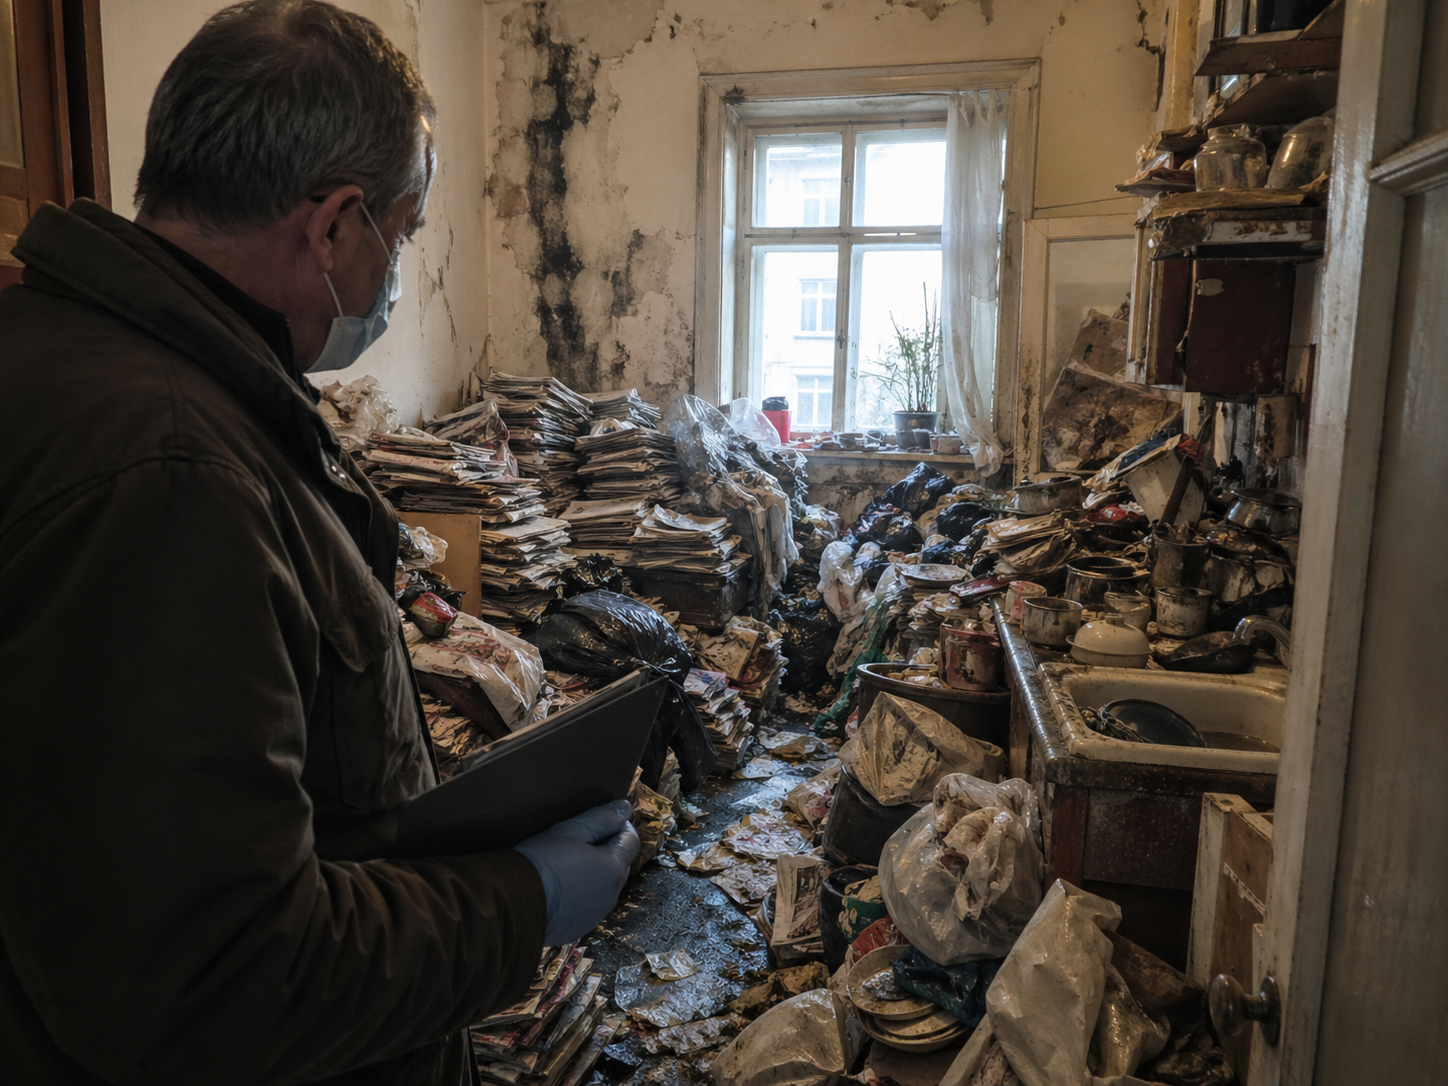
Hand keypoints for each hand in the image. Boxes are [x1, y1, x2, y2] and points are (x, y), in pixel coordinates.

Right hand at [514, 801, 639, 945]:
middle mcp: (611, 895)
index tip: (607, 817)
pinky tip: (561, 887)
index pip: (631, 841)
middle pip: (619, 865)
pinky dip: (582, 893)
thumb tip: (625, 808)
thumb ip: (602, 818)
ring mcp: (596, 914)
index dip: (621, 825)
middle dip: (608, 849)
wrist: (513, 904)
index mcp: (614, 869)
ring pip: (604, 886)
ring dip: (595, 873)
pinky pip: (587, 904)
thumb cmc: (543, 860)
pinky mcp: (578, 928)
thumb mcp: (571, 831)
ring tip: (570, 862)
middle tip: (583, 838)